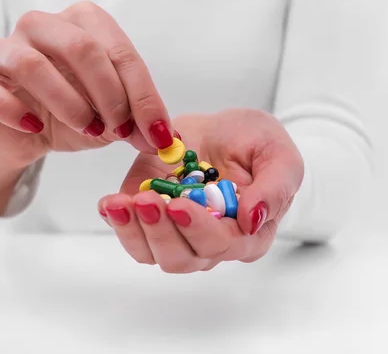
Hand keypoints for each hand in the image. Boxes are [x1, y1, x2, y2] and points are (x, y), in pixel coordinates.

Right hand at [0, 1, 173, 213]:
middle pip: (80, 47)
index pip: (119, 51)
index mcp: (81, 24)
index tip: (158, 133)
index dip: (143, 95)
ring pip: (32, 64)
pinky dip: (12, 111)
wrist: (25, 135)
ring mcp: (4, 49)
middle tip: (119, 130)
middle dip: (108, 95)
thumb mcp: (112, 119)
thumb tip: (166, 137)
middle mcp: (42, 26)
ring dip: (67, 103)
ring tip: (84, 128)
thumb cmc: (71, 116)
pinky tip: (33, 128)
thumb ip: (138, 122)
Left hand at [98, 109, 303, 272]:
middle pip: (182, 257)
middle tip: (147, 200)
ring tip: (121, 204)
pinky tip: (110, 204)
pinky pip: (132, 236)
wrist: (221, 130)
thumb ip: (275, 187)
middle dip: (161, 230)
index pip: (222, 245)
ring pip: (152, 253)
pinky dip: (118, 223)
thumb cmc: (254, 143)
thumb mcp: (277, 154)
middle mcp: (209, 243)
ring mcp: (176, 233)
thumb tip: (253, 219)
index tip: (180, 204)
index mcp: (246, 234)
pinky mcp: (148, 219)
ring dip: (134, 231)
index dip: (199, 229)